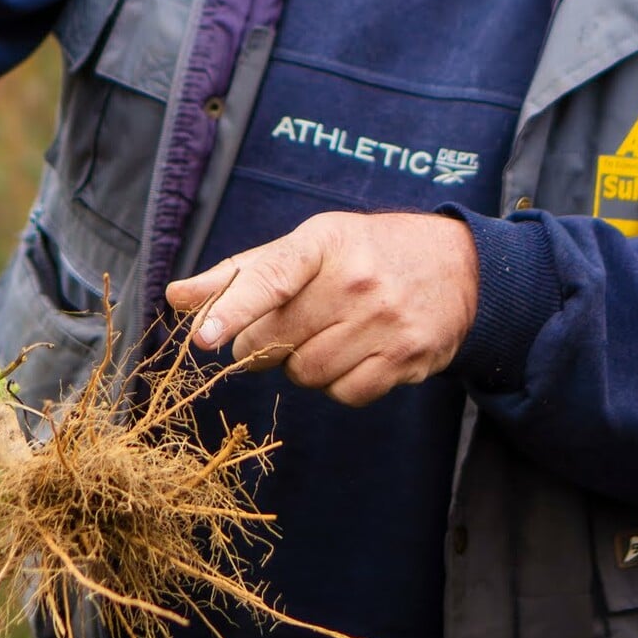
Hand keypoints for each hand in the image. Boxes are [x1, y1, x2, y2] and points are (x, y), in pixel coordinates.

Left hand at [165, 211, 478, 406]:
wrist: (462, 267)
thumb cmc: (367, 254)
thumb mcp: (309, 246)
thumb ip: (241, 273)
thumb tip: (175, 296)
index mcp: (324, 242)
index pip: (270, 277)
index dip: (232, 309)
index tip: (203, 337)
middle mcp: (357, 281)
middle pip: (275, 340)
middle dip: (264, 343)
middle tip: (286, 327)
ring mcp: (385, 322)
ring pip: (306, 373)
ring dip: (302, 365)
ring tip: (328, 336)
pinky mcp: (407, 358)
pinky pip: (344, 395)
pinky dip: (338, 385)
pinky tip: (355, 355)